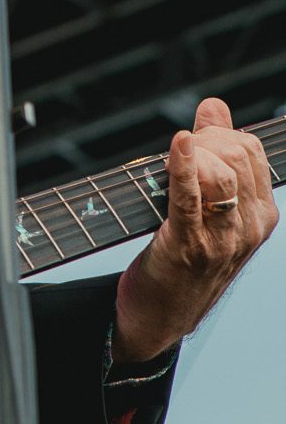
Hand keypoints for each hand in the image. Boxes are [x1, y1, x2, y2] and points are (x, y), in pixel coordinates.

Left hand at [112, 97, 277, 364]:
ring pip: (219, 172)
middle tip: (175, 155)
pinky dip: (181, 166)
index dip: (216, 135)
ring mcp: (223, 239)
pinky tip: (176, 145)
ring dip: (189, 155)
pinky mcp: (188, 246)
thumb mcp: (210, 208)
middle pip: (237, 155)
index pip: (251, 151)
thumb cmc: (183, 258)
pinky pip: (189, 197)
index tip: (189, 143)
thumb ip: (215, 156)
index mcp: (262, 215)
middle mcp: (250, 226)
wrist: (160, 317)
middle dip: (202, 141)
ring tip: (168, 164)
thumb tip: (213, 106)